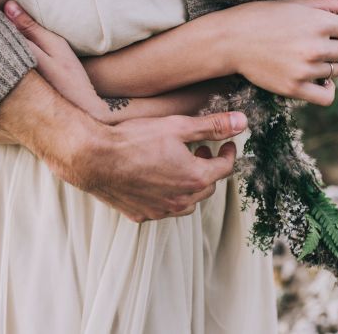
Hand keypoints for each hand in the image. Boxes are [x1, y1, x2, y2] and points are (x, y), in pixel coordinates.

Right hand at [0, 71, 247, 222]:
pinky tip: (157, 180)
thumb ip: (212, 126)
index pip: (225, 168)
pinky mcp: (141, 214)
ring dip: (191, 185)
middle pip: (207, 187)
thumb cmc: (134, 139)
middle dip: (209, 168)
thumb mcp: (177, 126)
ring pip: (187, 202)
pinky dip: (168, 196)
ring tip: (180, 165)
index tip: (225, 144)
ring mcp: (160, 211)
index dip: (228, 153)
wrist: (95, 158)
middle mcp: (181, 200)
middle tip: (201, 151)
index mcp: (195, 179)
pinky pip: (163, 208)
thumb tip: (243, 122)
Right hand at [221, 0, 337, 105]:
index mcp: (318, 22)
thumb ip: (326, 4)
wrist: (229, 41)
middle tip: (323, 45)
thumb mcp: (293, 4)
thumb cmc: (259, 17)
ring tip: (307, 58)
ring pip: (337, 72)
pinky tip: (319, 81)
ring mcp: (304, 69)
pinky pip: (327, 96)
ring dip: (328, 66)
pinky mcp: (293, 87)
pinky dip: (328, 90)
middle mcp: (315, 46)